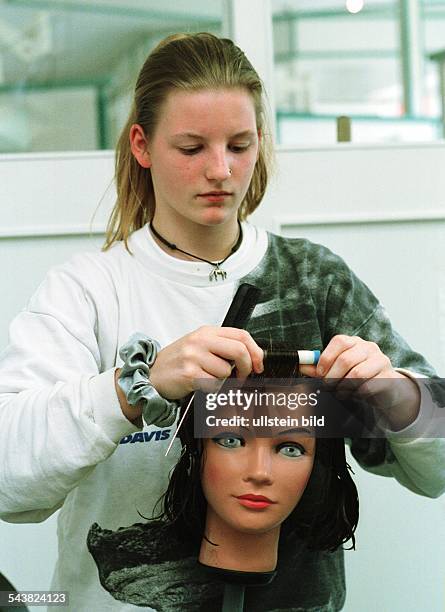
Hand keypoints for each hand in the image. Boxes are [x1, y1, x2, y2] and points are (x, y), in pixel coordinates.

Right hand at [149, 326, 263, 399]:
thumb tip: (251, 357)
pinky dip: (211, 388)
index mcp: (206, 331)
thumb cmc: (177, 362)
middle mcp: (200, 340)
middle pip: (239, 350)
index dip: (255, 351)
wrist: (151, 374)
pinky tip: (199, 384)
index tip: (258, 364)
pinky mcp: (190, 373)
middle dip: (246, 367)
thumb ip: (222, 347)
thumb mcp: (199, 346)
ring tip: (207, 378)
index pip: (242, 335)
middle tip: (241, 377)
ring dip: (222, 381)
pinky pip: (213, 384)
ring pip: (226, 371)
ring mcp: (194, 356)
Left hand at [299, 335, 419, 429]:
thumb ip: (319, 368)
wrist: (386, 389)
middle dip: (333, 377)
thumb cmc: (357, 377)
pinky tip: (355, 395)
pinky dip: (357, 394)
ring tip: (341, 392)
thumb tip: (300, 365)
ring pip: (357, 374)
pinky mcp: (389, 377)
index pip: (339, 341)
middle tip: (329, 387)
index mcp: (354, 342)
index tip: (320, 373)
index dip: (326, 358)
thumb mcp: (338, 370)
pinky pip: (368, 387)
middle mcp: (368, 347)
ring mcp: (381, 360)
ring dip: (344, 387)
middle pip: (346, 360)